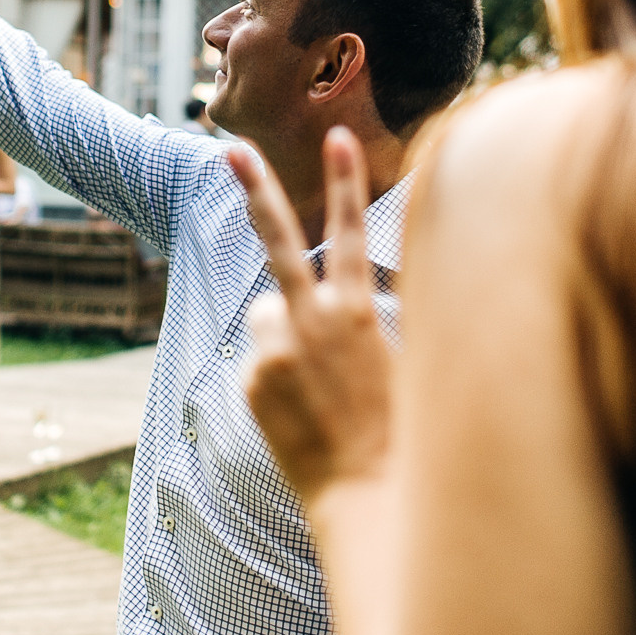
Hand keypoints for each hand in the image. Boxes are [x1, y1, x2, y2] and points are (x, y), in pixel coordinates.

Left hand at [232, 128, 393, 505]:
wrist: (370, 497)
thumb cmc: (404, 431)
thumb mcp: (404, 359)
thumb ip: (360, 318)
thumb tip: (319, 299)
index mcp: (359, 312)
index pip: (351, 233)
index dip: (345, 183)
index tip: (336, 137)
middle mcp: (312, 322)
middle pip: (279, 242)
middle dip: (256, 189)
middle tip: (231, 147)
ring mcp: (276, 351)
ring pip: (269, 312)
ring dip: (285, 329)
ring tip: (321, 382)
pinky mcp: (252, 381)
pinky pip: (262, 356)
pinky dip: (278, 370)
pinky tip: (306, 409)